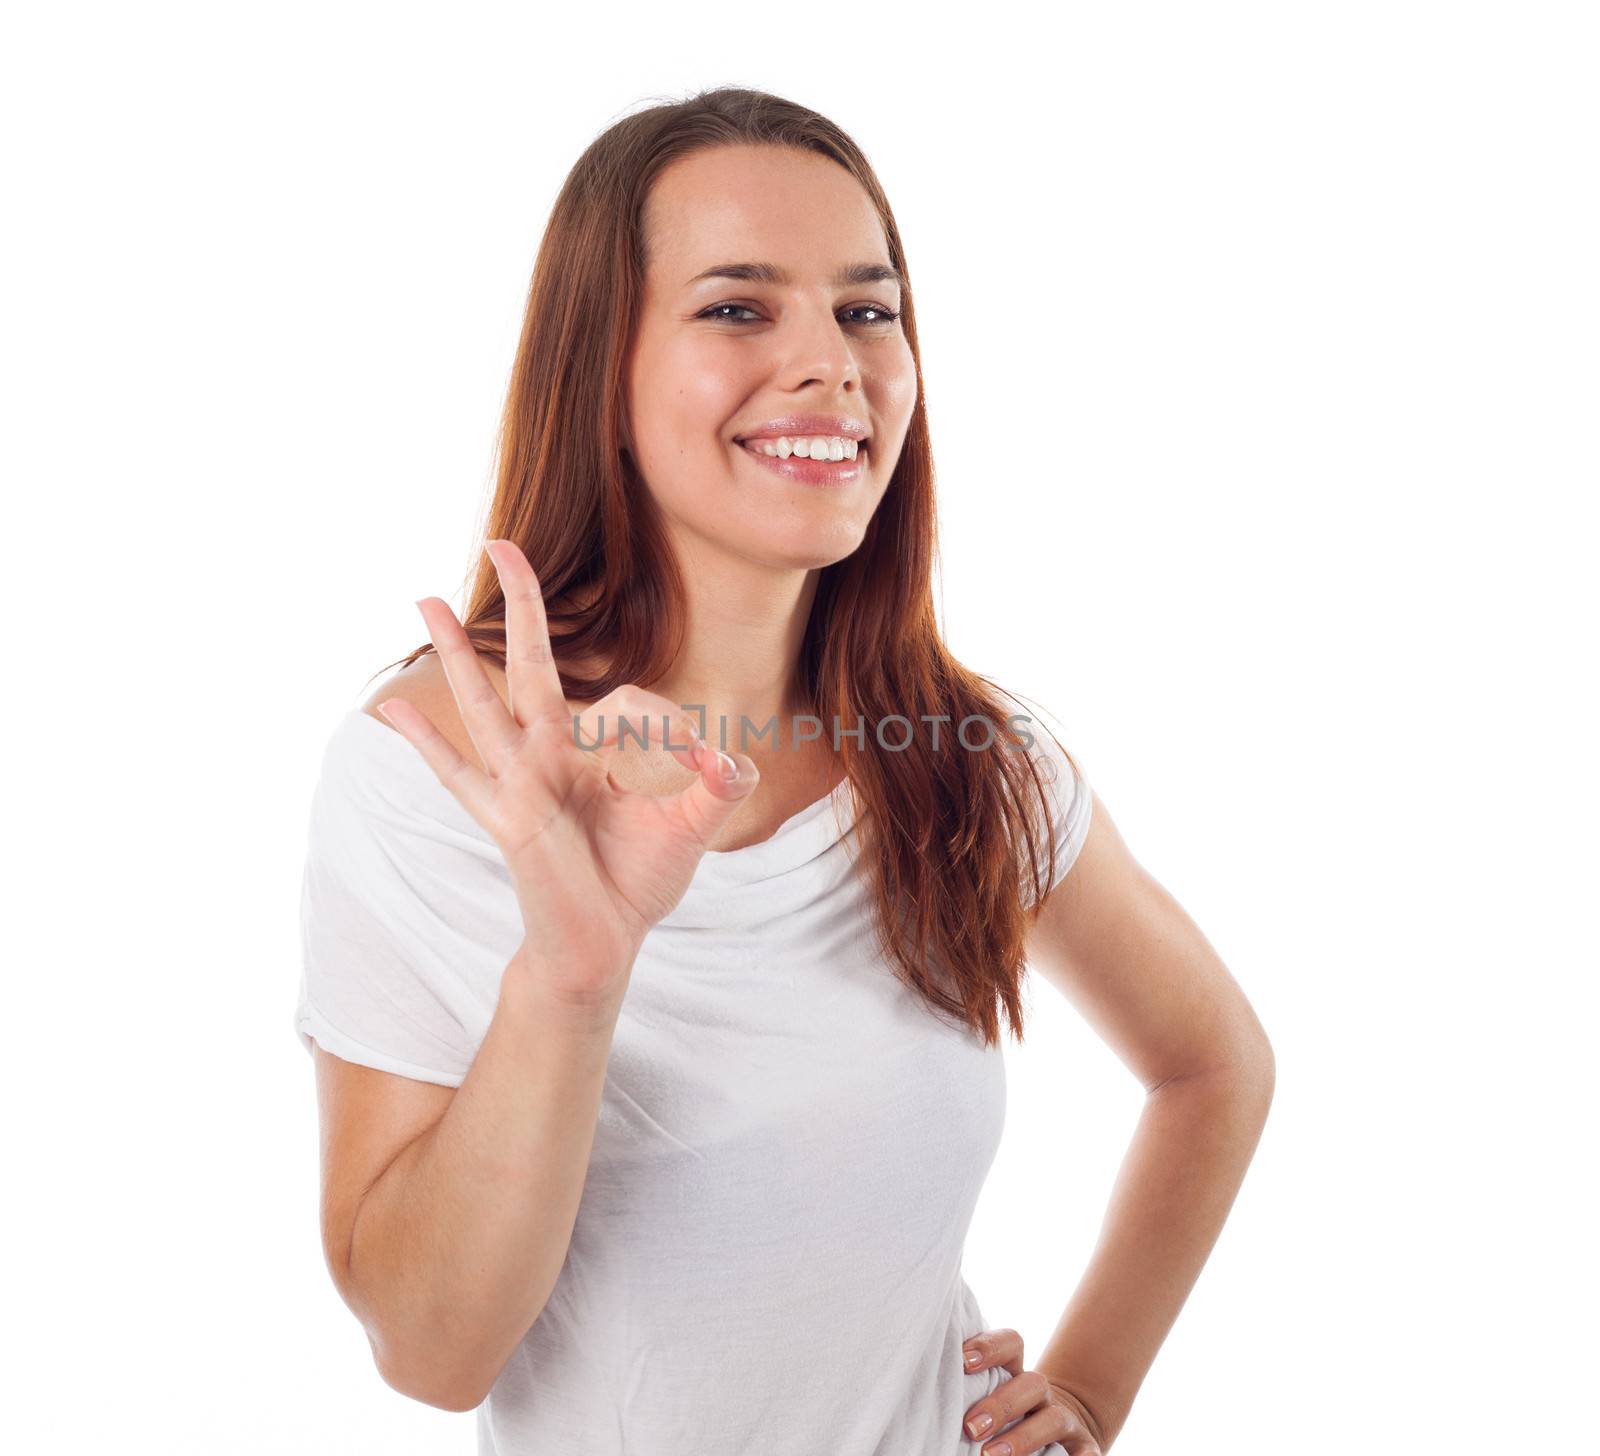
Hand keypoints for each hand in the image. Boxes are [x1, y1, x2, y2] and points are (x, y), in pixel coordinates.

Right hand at [377, 538, 760, 1008]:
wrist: (605, 946)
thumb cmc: (636, 883)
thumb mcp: (690, 826)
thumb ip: (714, 787)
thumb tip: (729, 756)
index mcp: (587, 753)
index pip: (618, 701)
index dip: (665, 721)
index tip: (700, 758)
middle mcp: (546, 757)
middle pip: (530, 667)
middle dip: (521, 605)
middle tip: (501, 542)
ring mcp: (519, 784)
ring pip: (485, 703)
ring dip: (457, 652)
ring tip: (423, 598)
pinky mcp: (507, 818)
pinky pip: (458, 772)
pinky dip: (423, 741)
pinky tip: (387, 709)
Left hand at [961, 1328, 1105, 1454]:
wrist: (1062, 1429)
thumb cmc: (1006, 1415)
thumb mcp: (988, 1395)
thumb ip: (965, 1388)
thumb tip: (915, 1392)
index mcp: (1016, 1372)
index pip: (1011, 1343)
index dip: (989, 1347)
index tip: (962, 1360)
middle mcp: (1042, 1391)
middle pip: (1030, 1383)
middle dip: (1000, 1404)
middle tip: (969, 1427)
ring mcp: (1064, 1419)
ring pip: (1052, 1419)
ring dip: (1023, 1437)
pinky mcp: (1083, 1446)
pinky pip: (1087, 1451)